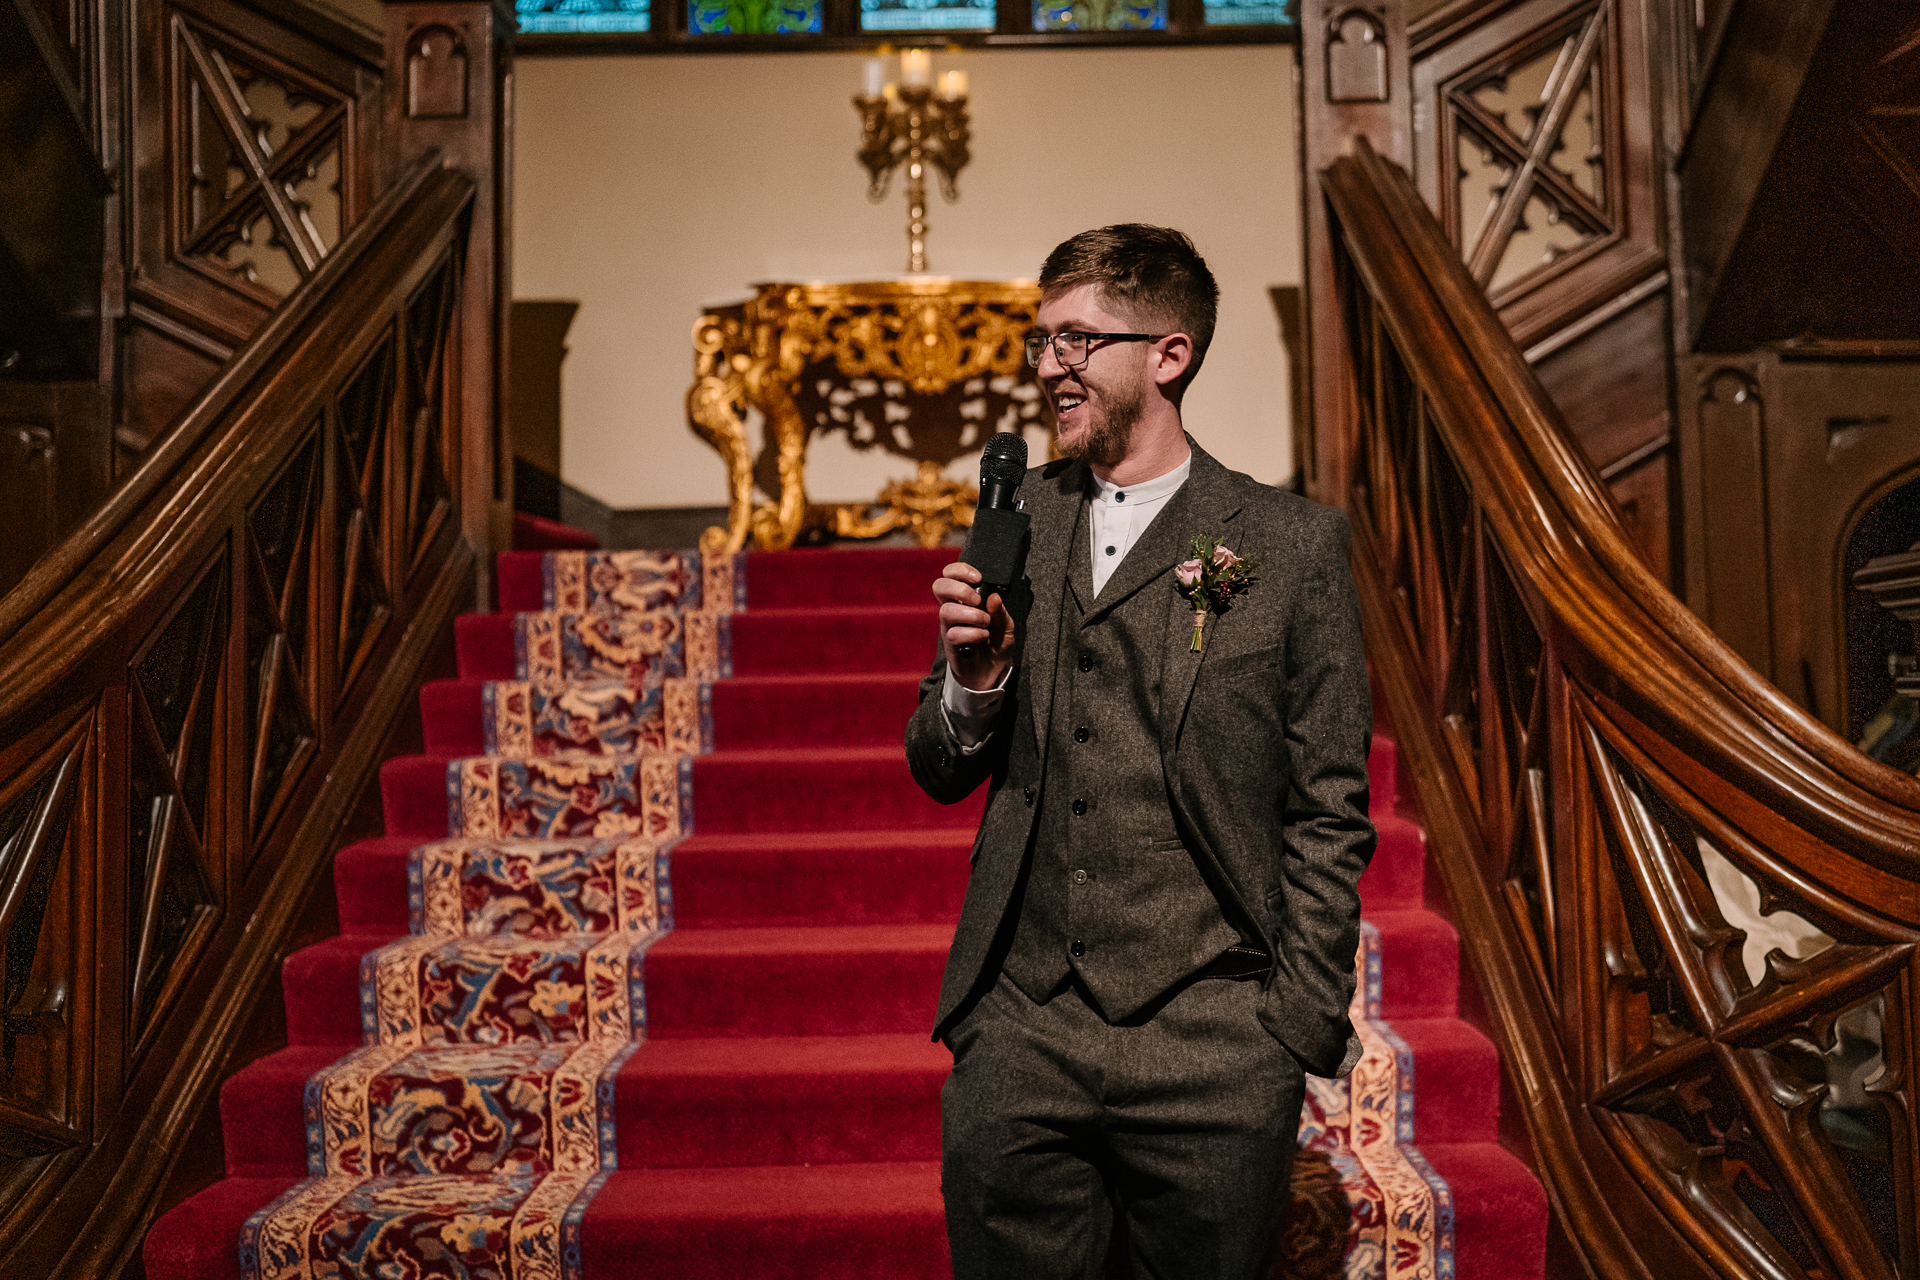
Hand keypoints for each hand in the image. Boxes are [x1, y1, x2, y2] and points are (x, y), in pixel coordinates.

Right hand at [933, 562, 1014, 691]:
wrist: (994, 672)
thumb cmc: (996, 644)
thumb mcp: (1006, 625)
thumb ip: (1000, 610)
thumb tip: (993, 596)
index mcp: (964, 599)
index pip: (950, 575)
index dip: (960, 570)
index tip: (978, 577)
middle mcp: (953, 609)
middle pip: (939, 586)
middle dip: (959, 588)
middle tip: (977, 599)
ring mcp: (949, 627)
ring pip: (946, 611)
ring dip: (970, 614)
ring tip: (985, 622)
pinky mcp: (950, 645)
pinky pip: (953, 634)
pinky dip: (972, 633)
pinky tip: (983, 636)